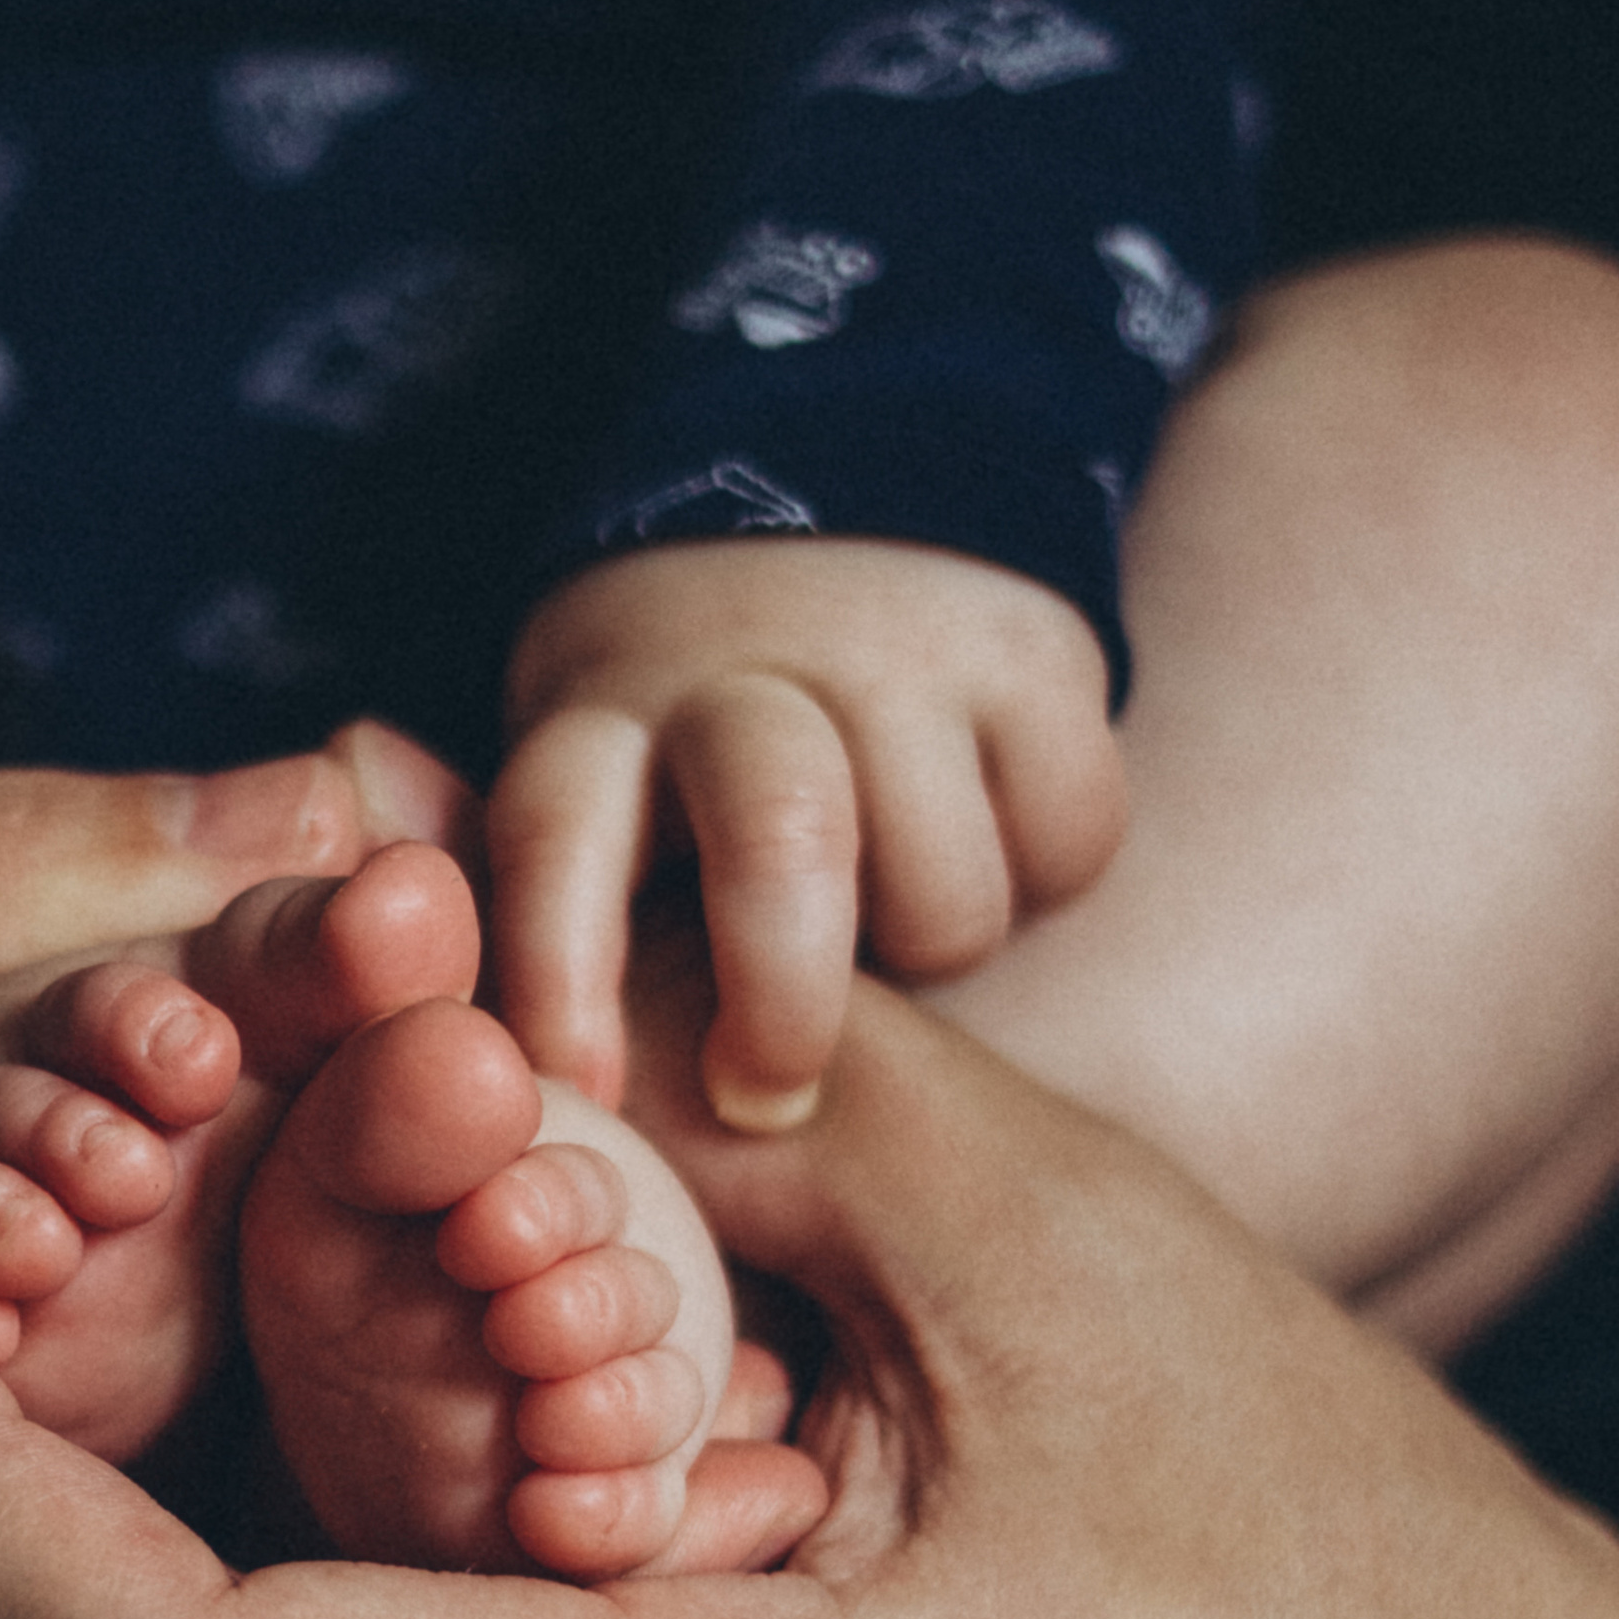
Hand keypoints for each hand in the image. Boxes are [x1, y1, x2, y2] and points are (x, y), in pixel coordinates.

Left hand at [490, 540, 1124, 1119]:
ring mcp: (896, 649)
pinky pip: (1065, 840)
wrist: (820, 515)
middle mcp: (745, 672)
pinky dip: (1041, 875)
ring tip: (888, 909)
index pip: (560, 835)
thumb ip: (572, 922)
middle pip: (782, 845)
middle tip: (771, 1090)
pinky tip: (984, 835)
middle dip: (788, 1004)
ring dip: (931, 948)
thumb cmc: (681, 737)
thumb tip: (554, 1103)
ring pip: (943, 894)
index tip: (584, 1093)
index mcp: (605, 715)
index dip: (562, 974)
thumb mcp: (591, 787)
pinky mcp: (1034, 650)